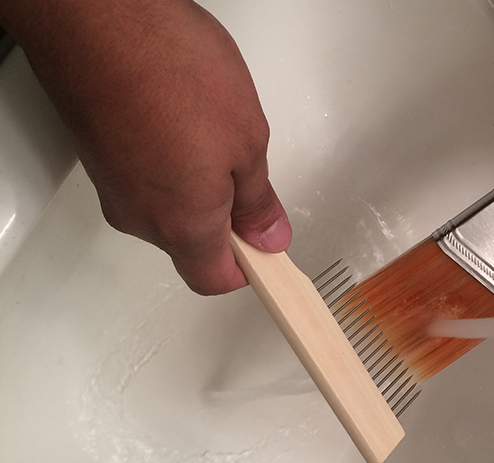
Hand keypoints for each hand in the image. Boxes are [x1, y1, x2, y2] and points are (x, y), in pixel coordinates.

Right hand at [0, 0, 289, 294]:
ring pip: (166, 205)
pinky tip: (184, 116)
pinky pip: (144, 175)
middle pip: (190, 242)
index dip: (247, 266)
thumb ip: (258, 200)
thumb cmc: (169, 71)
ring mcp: (113, 185)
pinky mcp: (98, 154)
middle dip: (225, 216)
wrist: (97, 20)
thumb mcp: (247, 142)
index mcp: (183, 226)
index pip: (214, 279)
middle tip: (249, 171)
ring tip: (213, 129)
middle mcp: (140, 216)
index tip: (267, 243)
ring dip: (196, 181)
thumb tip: (268, 234)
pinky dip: (168, 157)